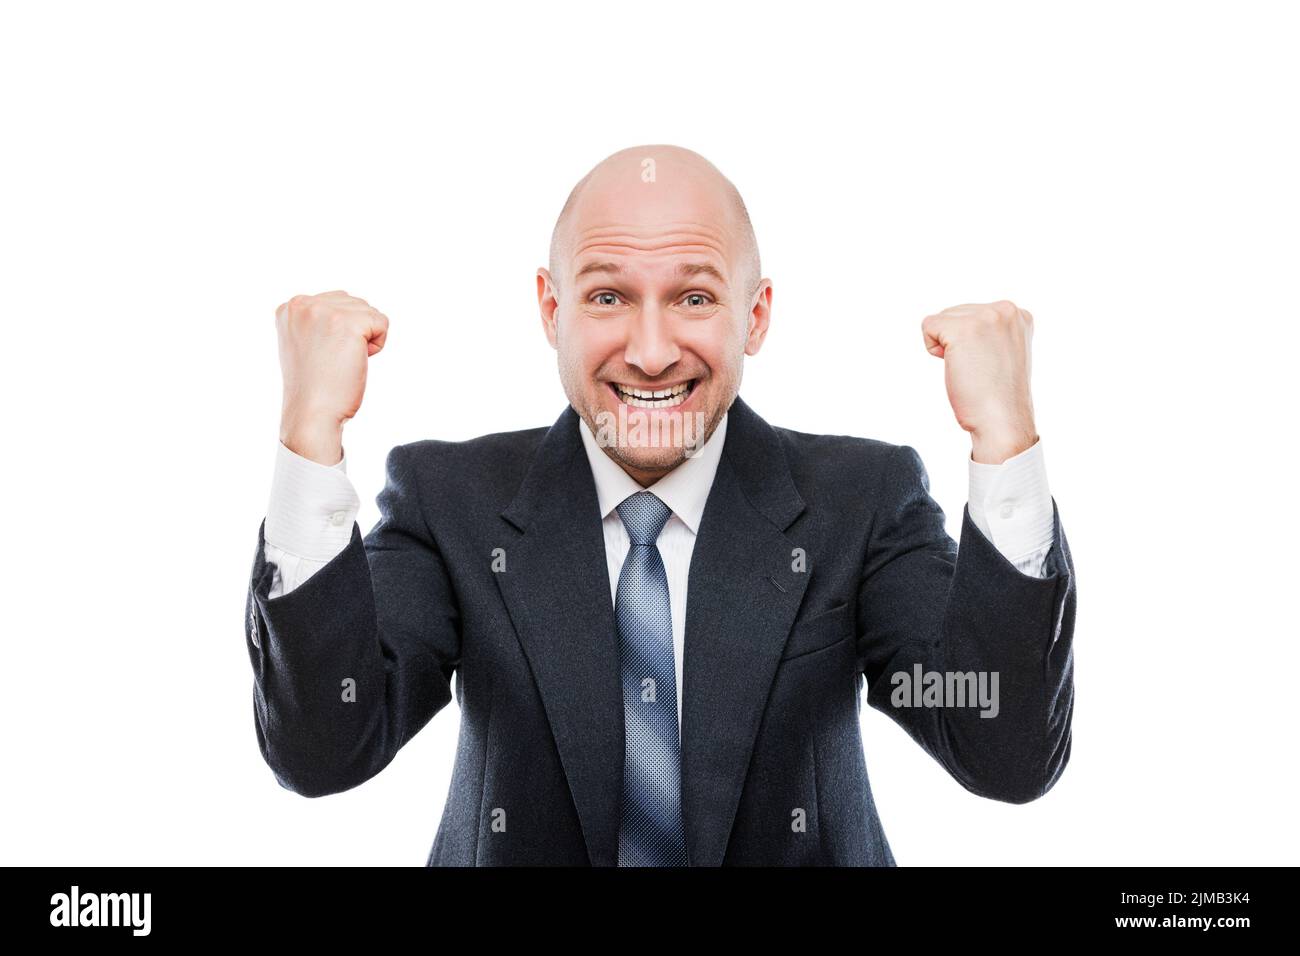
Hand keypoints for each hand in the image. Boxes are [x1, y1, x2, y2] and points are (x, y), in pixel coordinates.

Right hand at [275, 290, 388, 464]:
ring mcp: (324, 311)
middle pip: (354, 304)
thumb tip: (348, 303)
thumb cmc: (313, 387)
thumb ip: (317, 320)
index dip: (340, 333)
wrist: (312, 413)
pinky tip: (358, 360)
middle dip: (354, 333)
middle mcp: (303, 304)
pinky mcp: (348, 323)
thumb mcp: (304, 342)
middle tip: (334, 361)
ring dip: (365, 339)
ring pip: (369, 312)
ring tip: (343, 361)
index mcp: (290, 308)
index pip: (335, 302)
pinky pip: (382, 323)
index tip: (323, 356)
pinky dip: (378, 345)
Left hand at [921, 300, 1037, 463]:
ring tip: (969, 368)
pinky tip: (952, 365)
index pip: (973, 313)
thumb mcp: (1004, 351)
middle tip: (977, 369)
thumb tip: (962, 324)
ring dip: (945, 346)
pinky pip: (928, 326)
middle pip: (955, 313)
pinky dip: (931, 348)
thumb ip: (991, 332)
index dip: (970, 342)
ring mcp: (985, 317)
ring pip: (941, 319)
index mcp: (1018, 315)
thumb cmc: (998, 396)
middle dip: (956, 342)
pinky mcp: (962, 330)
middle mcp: (1005, 309)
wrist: (1002, 420)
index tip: (987, 363)